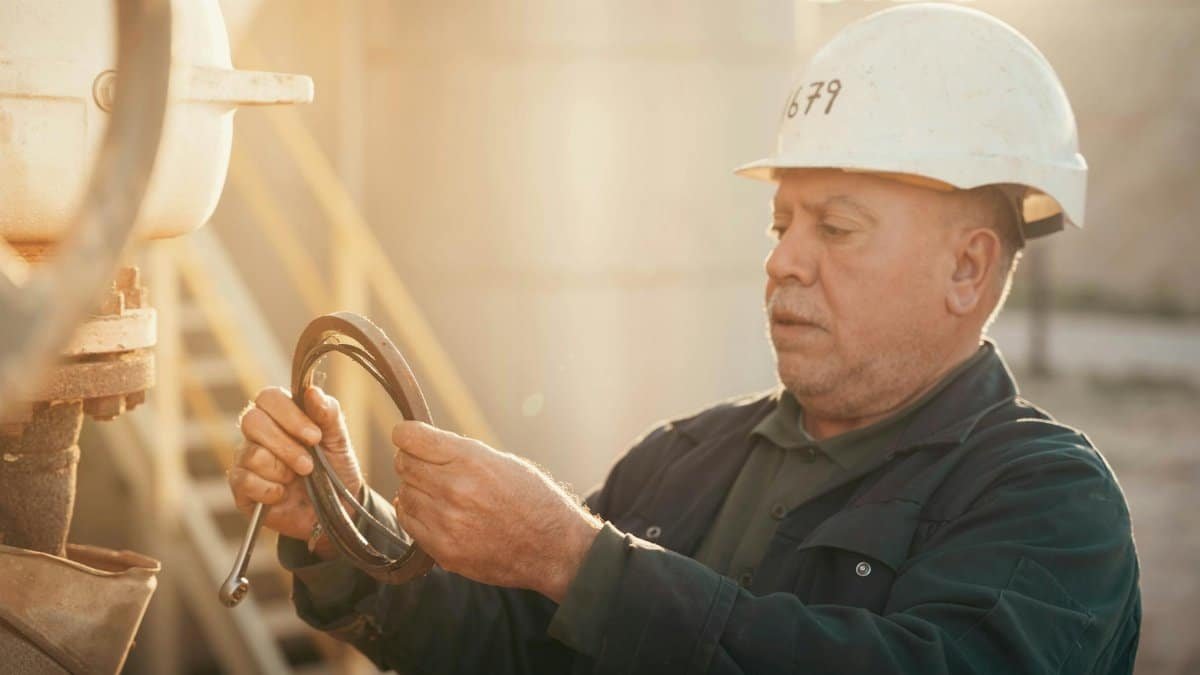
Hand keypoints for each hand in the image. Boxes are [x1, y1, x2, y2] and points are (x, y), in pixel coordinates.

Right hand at [228, 385, 361, 557]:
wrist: (336, 509)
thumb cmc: (335, 468)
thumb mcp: (338, 440)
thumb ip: (328, 414)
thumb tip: (312, 391)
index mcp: (281, 414)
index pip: (268, 397)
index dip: (289, 415)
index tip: (314, 436)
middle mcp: (258, 433)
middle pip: (252, 421)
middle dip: (286, 446)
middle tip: (308, 465)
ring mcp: (246, 459)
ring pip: (251, 454)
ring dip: (281, 470)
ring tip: (296, 479)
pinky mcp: (240, 487)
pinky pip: (244, 481)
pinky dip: (270, 490)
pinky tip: (283, 494)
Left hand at [391, 422, 601, 601]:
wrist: (553, 548)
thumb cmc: (534, 501)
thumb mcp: (504, 462)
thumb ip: (461, 455)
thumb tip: (423, 447)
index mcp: (472, 461)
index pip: (412, 438)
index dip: (405, 435)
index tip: (406, 437)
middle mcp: (455, 490)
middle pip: (404, 465)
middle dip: (412, 462)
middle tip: (427, 467)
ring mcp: (447, 523)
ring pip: (405, 494)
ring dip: (415, 490)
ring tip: (438, 493)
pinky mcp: (444, 550)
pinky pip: (410, 523)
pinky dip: (416, 514)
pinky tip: (434, 512)